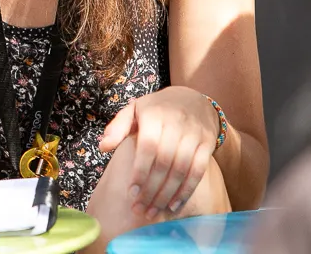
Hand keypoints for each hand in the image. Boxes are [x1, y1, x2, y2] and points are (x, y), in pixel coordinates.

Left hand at [98, 86, 218, 218]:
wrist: (193, 99)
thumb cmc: (156, 108)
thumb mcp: (134, 110)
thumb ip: (117, 127)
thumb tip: (102, 147)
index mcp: (154, 115)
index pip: (148, 147)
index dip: (140, 171)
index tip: (131, 193)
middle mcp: (176, 123)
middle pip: (164, 162)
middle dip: (152, 189)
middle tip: (140, 209)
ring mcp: (194, 134)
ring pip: (181, 169)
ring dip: (167, 194)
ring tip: (153, 212)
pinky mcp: (207, 144)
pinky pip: (198, 171)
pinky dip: (186, 190)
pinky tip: (174, 205)